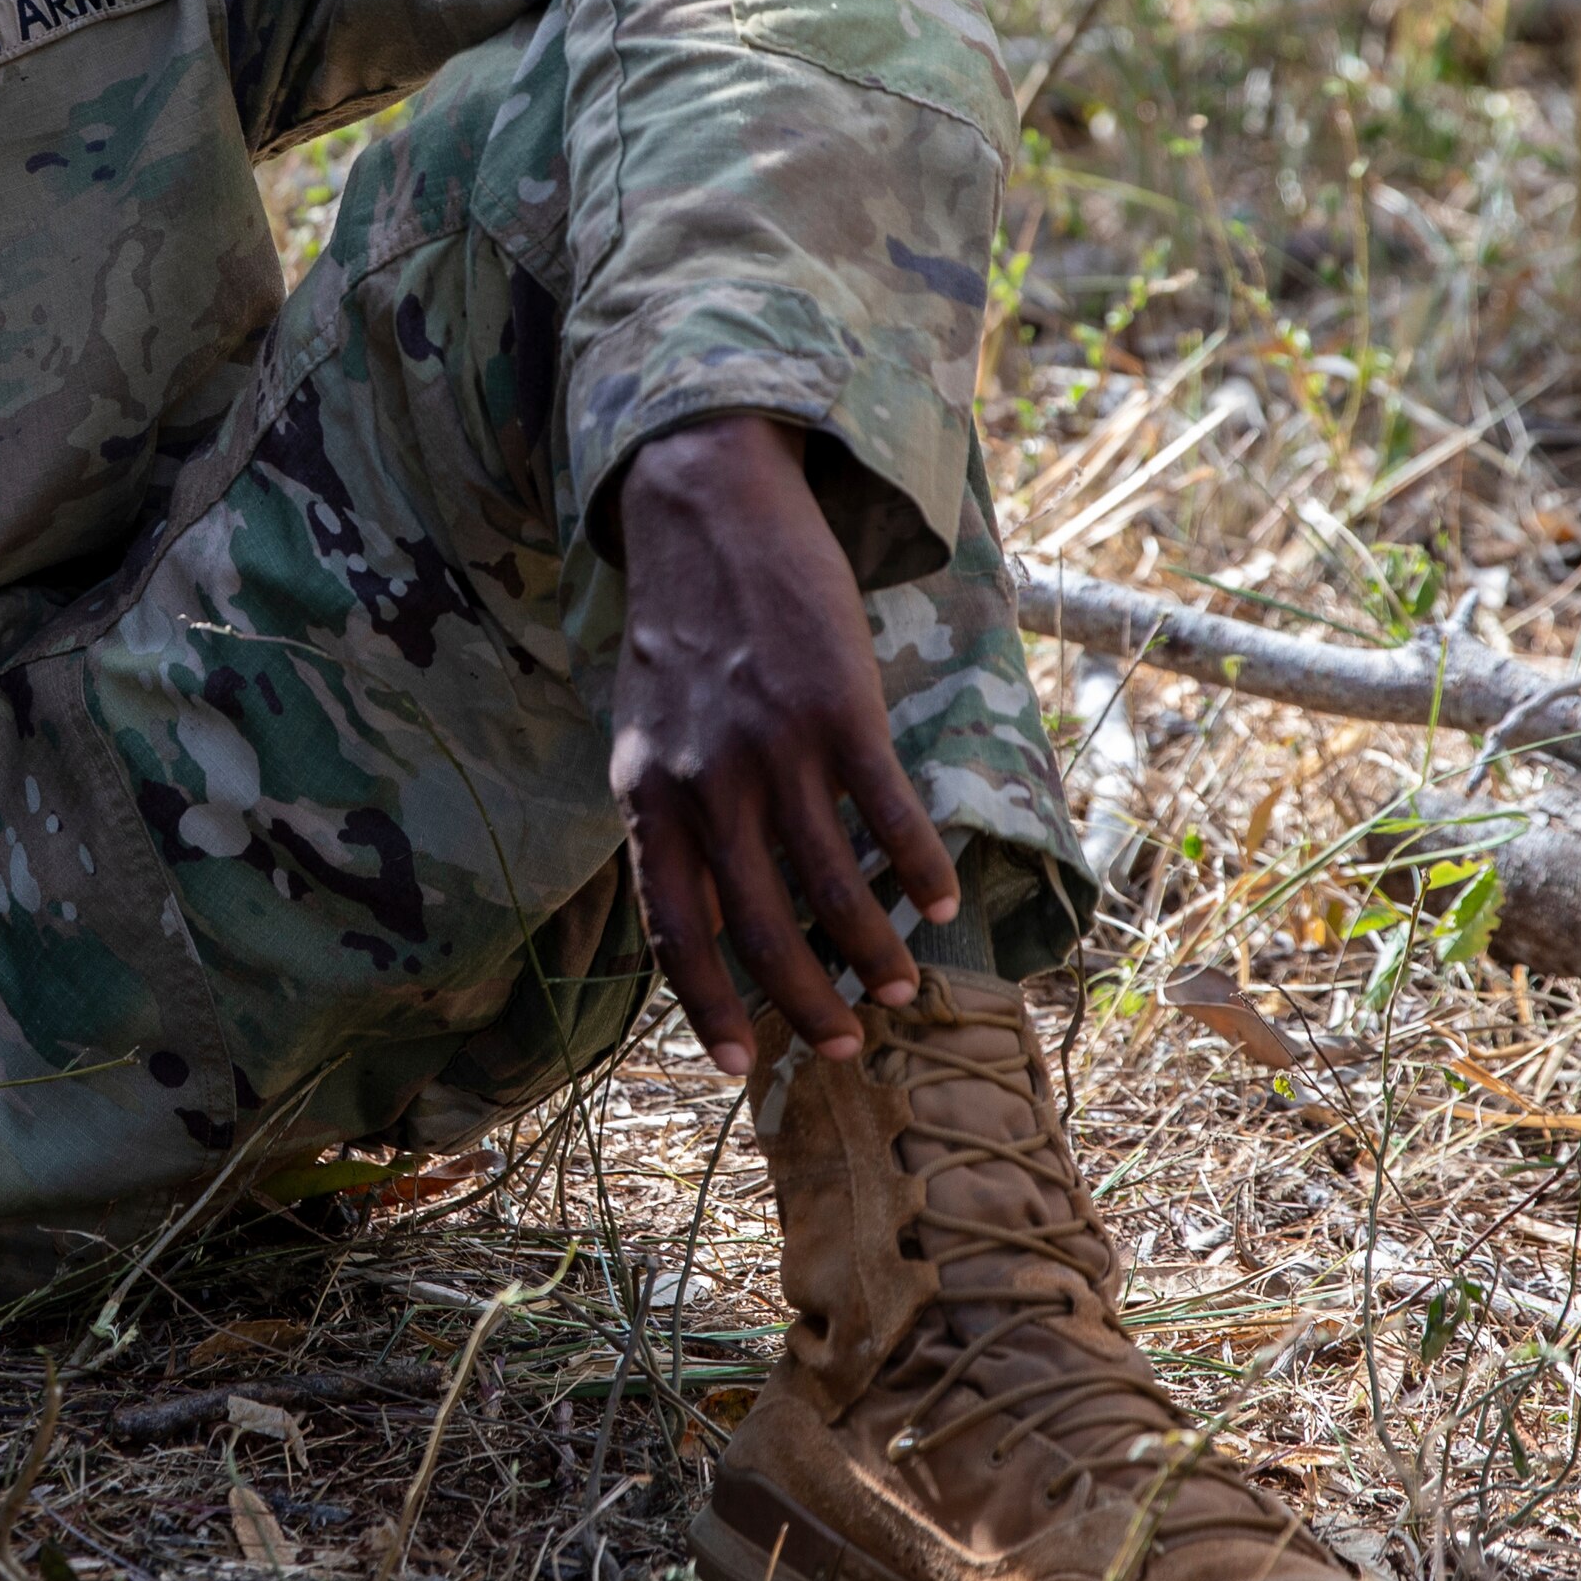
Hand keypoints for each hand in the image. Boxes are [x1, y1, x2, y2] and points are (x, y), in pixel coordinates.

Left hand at [606, 412, 959, 1078]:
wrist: (704, 511)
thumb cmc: (678, 632)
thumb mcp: (641, 735)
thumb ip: (666, 820)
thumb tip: (702, 916)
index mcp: (646, 796)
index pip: (673, 930)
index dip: (707, 1006)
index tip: (739, 1068)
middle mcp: (706, 783)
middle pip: (762, 925)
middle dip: (806, 1000)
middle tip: (846, 1045)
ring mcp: (775, 746)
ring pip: (832, 882)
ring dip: (872, 948)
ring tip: (900, 987)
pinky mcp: (840, 708)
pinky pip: (887, 813)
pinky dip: (917, 868)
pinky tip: (939, 903)